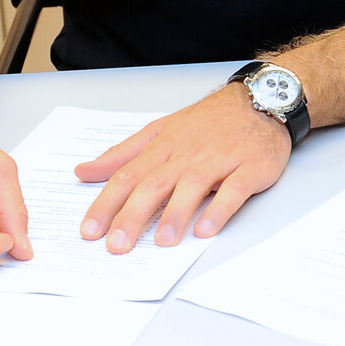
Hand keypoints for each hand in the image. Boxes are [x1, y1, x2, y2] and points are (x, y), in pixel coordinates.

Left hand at [75, 83, 290, 252]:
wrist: (261, 100)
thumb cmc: (209, 121)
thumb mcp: (160, 131)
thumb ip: (123, 154)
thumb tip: (83, 172)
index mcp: (163, 147)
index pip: (128, 176)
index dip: (107, 204)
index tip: (90, 231)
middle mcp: (188, 154)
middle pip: (154, 184)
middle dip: (133, 216)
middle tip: (117, 245)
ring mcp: (220, 160)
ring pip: (192, 186)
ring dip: (176, 214)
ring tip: (162, 241)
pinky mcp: (249, 168)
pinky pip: (233, 190)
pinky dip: (219, 209)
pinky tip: (206, 229)